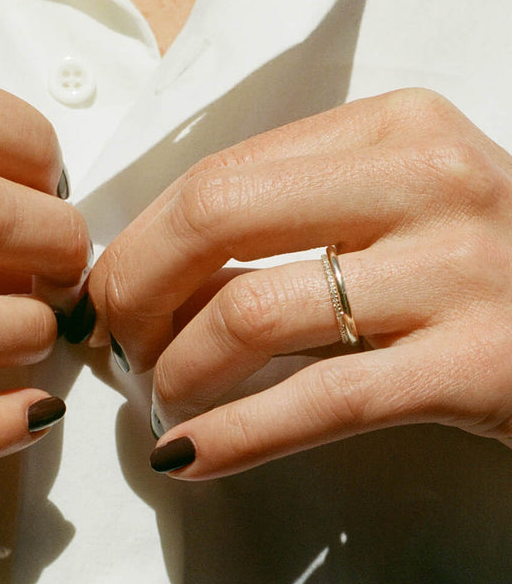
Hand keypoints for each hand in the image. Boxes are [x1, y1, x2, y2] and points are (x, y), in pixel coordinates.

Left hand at [87, 89, 511, 477]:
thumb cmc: (482, 263)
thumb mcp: (401, 197)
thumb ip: (298, 203)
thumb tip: (152, 255)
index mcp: (395, 126)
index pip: (221, 174)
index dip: (141, 238)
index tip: (109, 288)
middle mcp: (429, 180)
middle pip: (215, 221)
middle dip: (135, 291)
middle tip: (117, 343)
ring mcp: (459, 272)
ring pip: (252, 317)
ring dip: (175, 370)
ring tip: (160, 399)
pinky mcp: (477, 367)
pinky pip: (317, 404)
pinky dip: (232, 436)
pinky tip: (186, 457)